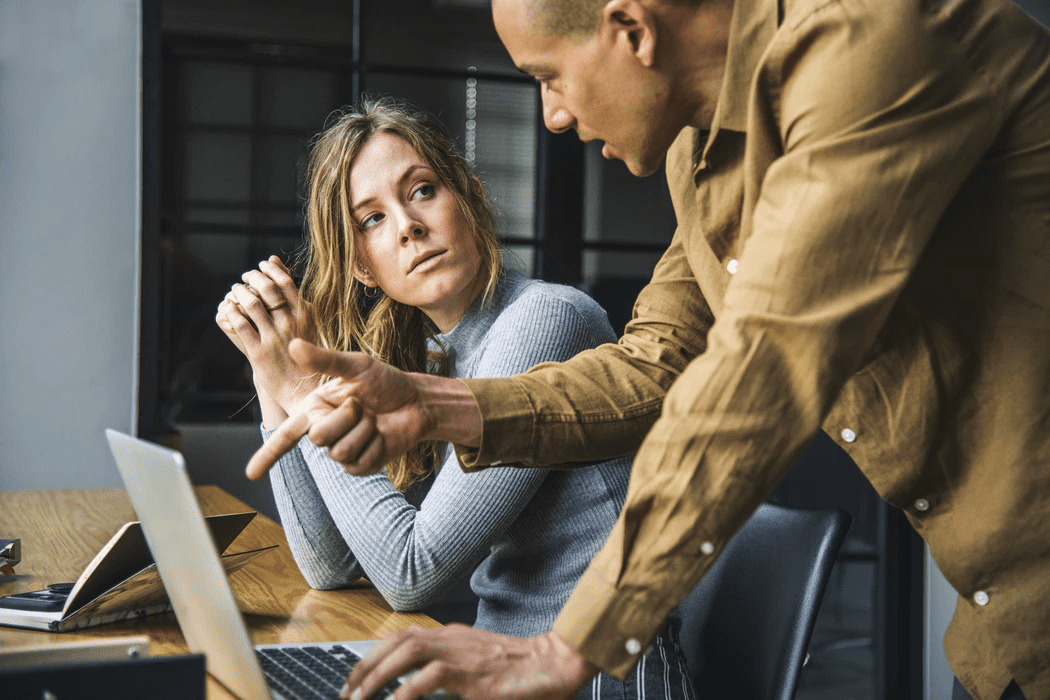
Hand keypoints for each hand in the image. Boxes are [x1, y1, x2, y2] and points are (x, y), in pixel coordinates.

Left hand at [215, 256, 319, 419]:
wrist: (306, 391)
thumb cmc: (310, 357)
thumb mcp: (311, 326)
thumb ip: (298, 302)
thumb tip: (289, 276)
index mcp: (306, 316)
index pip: (285, 282)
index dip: (270, 270)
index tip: (261, 266)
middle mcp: (291, 324)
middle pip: (267, 288)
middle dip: (253, 277)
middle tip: (245, 276)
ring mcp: (274, 338)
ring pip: (251, 304)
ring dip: (239, 292)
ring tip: (235, 290)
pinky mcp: (259, 353)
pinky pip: (240, 325)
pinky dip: (231, 312)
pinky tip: (228, 309)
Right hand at [245, 339, 434, 479]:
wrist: (416, 401)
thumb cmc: (385, 381)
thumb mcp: (357, 366)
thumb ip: (325, 360)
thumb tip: (292, 345)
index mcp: (315, 409)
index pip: (286, 435)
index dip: (267, 455)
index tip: (250, 475)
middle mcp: (325, 431)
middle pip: (319, 437)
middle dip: (347, 417)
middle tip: (362, 405)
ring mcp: (343, 451)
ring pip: (341, 451)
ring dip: (365, 430)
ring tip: (374, 419)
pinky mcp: (361, 466)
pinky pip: (360, 463)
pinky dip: (376, 446)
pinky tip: (382, 436)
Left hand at [340, 626, 596, 699]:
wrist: (554, 664)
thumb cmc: (520, 669)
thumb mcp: (478, 663)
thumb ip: (451, 669)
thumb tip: (421, 685)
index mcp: (453, 636)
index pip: (403, 636)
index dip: (375, 654)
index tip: (356, 678)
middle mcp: (453, 639)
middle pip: (398, 640)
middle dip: (367, 664)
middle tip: (348, 692)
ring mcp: (462, 654)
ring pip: (409, 651)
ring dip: (379, 674)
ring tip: (361, 697)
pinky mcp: (473, 675)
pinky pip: (432, 676)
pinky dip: (407, 690)